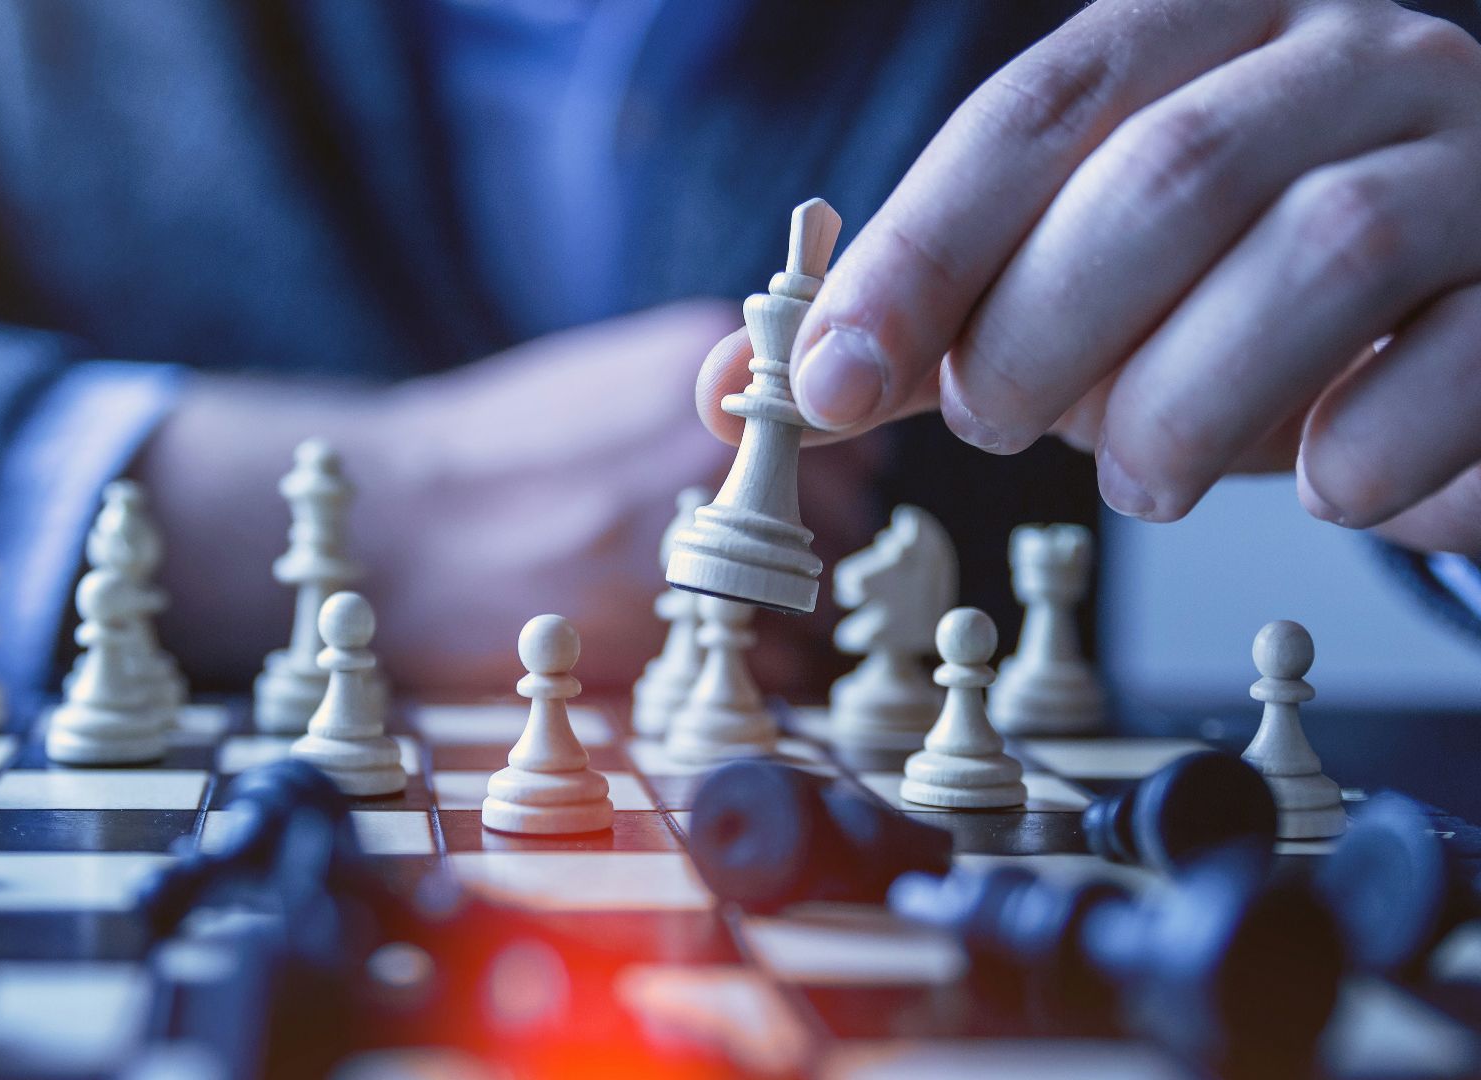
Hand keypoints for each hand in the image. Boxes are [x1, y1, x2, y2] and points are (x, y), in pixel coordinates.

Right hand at [137, 302, 876, 694]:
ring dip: (786, 617)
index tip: (788, 502)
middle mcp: (718, 443)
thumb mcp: (605, 380)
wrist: (395, 523)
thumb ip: (705, 400)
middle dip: (805, 548)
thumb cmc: (491, 457)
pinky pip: (776, 665)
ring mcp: (699, 531)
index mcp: (706, 367)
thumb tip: (792, 437)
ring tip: (713, 617)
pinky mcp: (671, 624)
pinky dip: (758, 676)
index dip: (823, 476)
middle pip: (842, 513)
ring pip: (816, 595)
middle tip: (742, 570)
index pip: (846, 429)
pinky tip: (694, 655)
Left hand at [707, 0, 1480, 554]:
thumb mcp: (1077, 298)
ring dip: (1182, 407)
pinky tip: (1314, 483)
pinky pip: (1449, 370)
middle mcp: (1351, 63)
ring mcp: (1475, 163)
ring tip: (1138, 479)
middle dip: (1043, 333)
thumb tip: (730, 390)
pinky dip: (1352, 457)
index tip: (827, 385)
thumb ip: (925, 329)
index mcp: (1209, 35)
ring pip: (1318, 254)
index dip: (919, 251)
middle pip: (1169, 174)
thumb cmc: (1248, 313)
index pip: (1038, 112)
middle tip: (1003, 425)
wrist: (1475, 338)